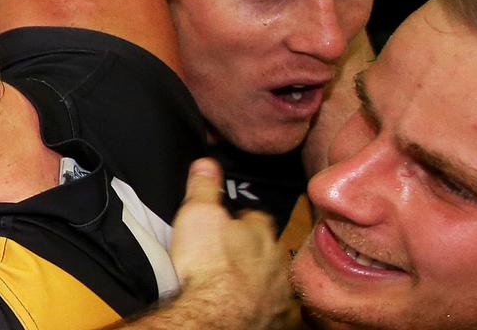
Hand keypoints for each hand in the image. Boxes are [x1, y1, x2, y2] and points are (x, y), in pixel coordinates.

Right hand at [170, 158, 290, 328]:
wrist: (214, 317)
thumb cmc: (207, 264)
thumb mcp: (198, 214)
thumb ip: (204, 187)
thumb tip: (206, 161)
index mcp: (261, 233)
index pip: (258, 218)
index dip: (244, 219)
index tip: (232, 222)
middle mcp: (277, 260)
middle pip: (269, 248)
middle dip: (255, 249)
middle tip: (233, 254)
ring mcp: (278, 292)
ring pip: (274, 278)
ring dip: (261, 278)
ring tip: (240, 282)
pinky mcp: (274, 319)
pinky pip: (272, 308)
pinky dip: (261, 306)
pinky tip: (246, 307)